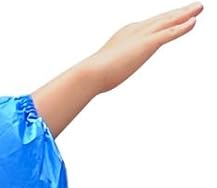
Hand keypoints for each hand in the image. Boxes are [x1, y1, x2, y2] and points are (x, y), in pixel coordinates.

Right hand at [87, 4, 202, 92]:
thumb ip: (110, 68)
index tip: (174, 17)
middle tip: (194, 7)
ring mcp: (142, 36)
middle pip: (162, 18)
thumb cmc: (93, 75)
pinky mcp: (148, 44)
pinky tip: (194, 21)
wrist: (91, 73)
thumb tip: (105, 77)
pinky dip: (182, 27)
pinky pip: (170, 33)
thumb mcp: (105, 69)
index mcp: (126, 34)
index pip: (150, 25)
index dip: (164, 20)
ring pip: (169, 21)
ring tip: (199, 8)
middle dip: (179, 13)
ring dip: (186, 14)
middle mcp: (136, 30)